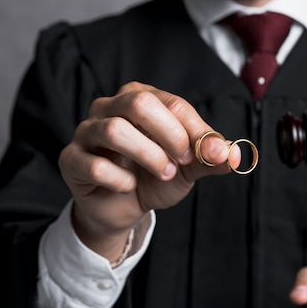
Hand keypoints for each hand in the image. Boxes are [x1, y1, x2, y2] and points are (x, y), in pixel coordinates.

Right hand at [58, 81, 239, 260]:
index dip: (194, 131)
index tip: (208, 154)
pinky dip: (120, 180)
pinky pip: (94, 165)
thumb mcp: (188, 166)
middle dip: (169, 134)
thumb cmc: (154, 177)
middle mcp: (109, 107)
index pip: (172, 104)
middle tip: (182, 160)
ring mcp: (86, 131)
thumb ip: (210, 158)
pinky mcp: (71, 160)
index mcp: (140, 98)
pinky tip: (129, 186)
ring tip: (164, 174)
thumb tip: (235, 155)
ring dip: (148, 156)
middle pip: (139, 103)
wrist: (123, 209)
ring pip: (114, 130)